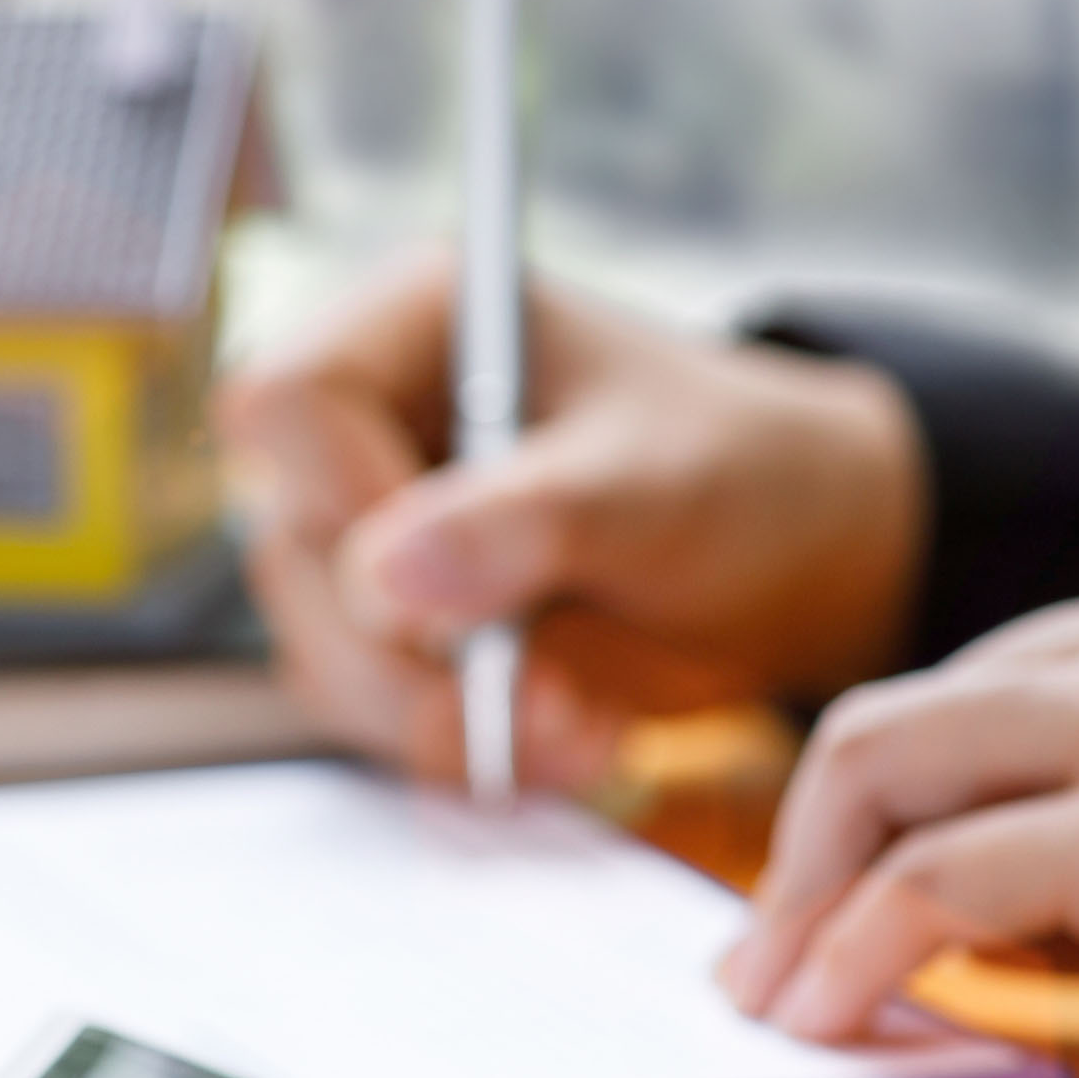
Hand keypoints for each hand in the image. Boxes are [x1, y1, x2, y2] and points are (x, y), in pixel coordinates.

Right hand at [215, 263, 929, 792]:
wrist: (787, 565)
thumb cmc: (733, 473)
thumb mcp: (653, 483)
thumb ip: (525, 518)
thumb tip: (386, 578)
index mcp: (414, 327)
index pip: (290, 400)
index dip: (344, 494)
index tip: (447, 577)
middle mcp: (365, 430)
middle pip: (297, 550)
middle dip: (417, 654)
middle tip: (543, 698)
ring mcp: (367, 541)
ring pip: (323, 652)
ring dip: (443, 720)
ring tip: (577, 729)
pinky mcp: (390, 637)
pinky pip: (371, 716)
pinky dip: (462, 750)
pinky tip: (563, 741)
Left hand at [716, 529, 1078, 1077]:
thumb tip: (985, 906)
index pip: (991, 679)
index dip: (900, 796)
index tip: (841, 885)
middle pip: (906, 713)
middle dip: (810, 839)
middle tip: (768, 951)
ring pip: (888, 770)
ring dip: (804, 898)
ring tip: (777, 998)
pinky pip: (938, 881)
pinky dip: (856, 951)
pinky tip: (833, 1016)